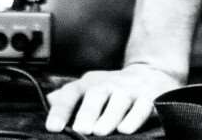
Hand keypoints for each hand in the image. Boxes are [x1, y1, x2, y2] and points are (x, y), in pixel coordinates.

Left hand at [45, 62, 182, 134]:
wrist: (152, 71)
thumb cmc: (115, 86)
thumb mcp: (91, 87)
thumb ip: (70, 97)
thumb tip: (49, 100)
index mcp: (91, 83)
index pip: (72, 93)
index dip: (61, 110)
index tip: (53, 127)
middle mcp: (110, 84)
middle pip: (96, 95)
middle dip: (88, 112)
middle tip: (81, 129)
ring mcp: (131, 89)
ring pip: (119, 101)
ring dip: (109, 117)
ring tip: (100, 131)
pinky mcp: (151, 96)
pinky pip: (143, 107)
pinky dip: (135, 118)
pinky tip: (126, 129)